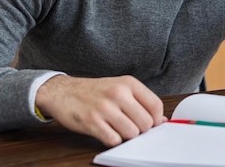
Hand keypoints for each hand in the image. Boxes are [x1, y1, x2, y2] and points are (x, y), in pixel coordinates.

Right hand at [36, 75, 165, 146]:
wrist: (63, 91)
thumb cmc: (95, 91)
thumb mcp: (120, 87)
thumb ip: (141, 101)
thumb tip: (161, 120)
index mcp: (128, 83)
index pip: (155, 105)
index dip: (156, 119)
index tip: (151, 123)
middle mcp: (118, 93)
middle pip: (146, 123)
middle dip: (141, 130)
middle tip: (131, 127)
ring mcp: (104, 108)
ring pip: (132, 133)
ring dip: (127, 136)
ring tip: (118, 128)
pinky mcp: (92, 122)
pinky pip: (114, 140)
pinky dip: (113, 140)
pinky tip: (107, 132)